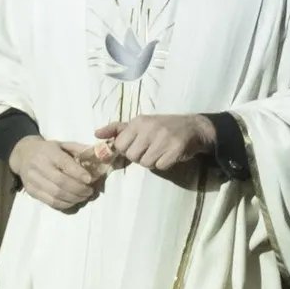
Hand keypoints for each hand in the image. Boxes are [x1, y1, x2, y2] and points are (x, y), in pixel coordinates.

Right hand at [8, 136, 100, 211]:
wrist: (23, 155)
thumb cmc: (48, 150)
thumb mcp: (63, 144)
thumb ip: (79, 150)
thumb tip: (99, 157)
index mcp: (49, 152)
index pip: (64, 164)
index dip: (78, 173)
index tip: (90, 180)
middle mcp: (39, 166)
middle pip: (61, 182)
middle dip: (79, 189)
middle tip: (90, 191)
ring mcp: (33, 180)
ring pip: (56, 194)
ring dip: (74, 198)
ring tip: (84, 197)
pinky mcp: (31, 191)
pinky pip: (50, 202)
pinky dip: (65, 204)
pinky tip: (73, 201)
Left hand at [95, 113, 215, 172]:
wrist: (193, 127)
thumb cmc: (162, 127)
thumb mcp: (139, 124)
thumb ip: (117, 129)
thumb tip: (96, 134)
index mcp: (139, 122)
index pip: (120, 145)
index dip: (127, 149)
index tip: (137, 145)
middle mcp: (151, 128)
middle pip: (132, 156)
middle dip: (139, 156)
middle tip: (150, 149)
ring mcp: (164, 138)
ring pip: (146, 163)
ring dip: (152, 161)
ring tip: (160, 151)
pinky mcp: (176, 149)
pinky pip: (160, 166)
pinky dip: (163, 164)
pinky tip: (169, 155)